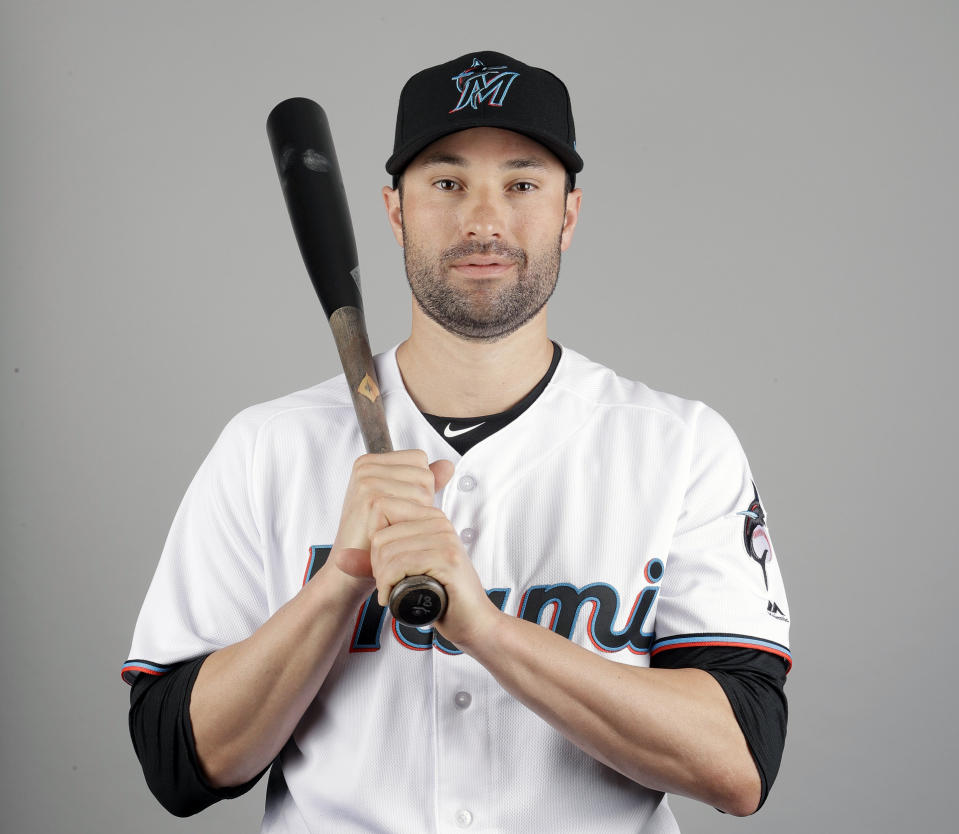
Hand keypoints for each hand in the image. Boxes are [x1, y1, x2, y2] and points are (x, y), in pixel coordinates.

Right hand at [329, 450, 453, 582]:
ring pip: (424, 488)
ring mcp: (367, 480)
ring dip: (417, 514)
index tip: (397, 507)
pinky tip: (392, 532)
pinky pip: (417, 503)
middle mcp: (366, 467)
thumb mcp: (400, 503)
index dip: (419, 487)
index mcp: (370, 463)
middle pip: (424, 473)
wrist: (347, 570)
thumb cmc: (372, 539)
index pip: (419, 459)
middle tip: (394, 521)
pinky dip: (413, 522)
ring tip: (393, 527)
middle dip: (419, 502)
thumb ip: (422, 482)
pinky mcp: (372, 499)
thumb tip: (447, 465)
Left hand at [369, 500, 501, 646]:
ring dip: (385, 580)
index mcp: (430, 517)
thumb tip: (340, 557)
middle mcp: (439, 523)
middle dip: (378, 568)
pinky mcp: (447, 558)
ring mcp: (445, 539)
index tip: (389, 571)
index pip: (381, 518)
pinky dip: (391, 586)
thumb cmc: (441, 597)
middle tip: (393, 586)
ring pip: (386, 551)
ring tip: (398, 592)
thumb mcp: (404, 571)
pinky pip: (399, 565)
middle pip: (381, 537)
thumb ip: (376, 560)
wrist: (474, 622)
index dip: (376, 551)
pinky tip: (399, 597)